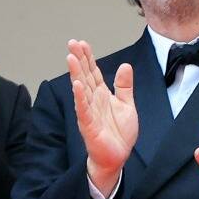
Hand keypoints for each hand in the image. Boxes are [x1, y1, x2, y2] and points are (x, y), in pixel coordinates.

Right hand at [67, 39, 137, 191]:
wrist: (117, 156)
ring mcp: (89, 112)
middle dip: (79, 59)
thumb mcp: (127, 105)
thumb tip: (125, 65)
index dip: (88, 58)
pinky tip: (76, 86)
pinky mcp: (89, 125)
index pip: (93, 72)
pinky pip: (83, 109)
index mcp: (101, 95)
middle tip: (72, 43)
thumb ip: (125, 86)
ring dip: (76, 73)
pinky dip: (80, 97)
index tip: (82, 43)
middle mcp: (93, 100)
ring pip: (81, 89)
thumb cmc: (119, 133)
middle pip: (84, 76)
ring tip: (71, 58)